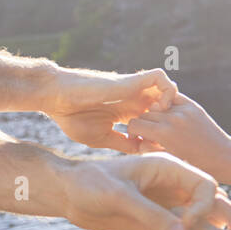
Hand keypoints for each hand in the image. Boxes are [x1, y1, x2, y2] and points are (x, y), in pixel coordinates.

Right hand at [47, 67, 176, 152]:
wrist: (58, 98)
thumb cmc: (72, 117)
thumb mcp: (101, 137)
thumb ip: (122, 144)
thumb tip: (141, 152)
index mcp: (127, 113)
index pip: (155, 120)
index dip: (162, 133)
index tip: (161, 150)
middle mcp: (134, 100)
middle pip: (166, 106)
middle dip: (172, 120)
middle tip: (169, 137)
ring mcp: (134, 90)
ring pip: (169, 89)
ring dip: (171, 105)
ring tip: (162, 122)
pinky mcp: (131, 81)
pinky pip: (161, 78)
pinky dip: (166, 91)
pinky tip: (156, 110)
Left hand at [62, 153, 216, 229]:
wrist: (69, 193)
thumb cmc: (90, 183)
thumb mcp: (118, 196)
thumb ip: (149, 213)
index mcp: (167, 167)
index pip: (206, 185)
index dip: (204, 206)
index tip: (186, 225)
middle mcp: (171, 185)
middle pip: (206, 204)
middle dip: (205, 224)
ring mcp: (165, 204)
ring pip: (195, 222)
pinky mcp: (156, 221)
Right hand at [125, 91, 230, 179]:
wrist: (225, 158)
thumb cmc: (195, 166)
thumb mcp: (168, 160)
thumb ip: (148, 148)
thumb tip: (138, 139)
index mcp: (163, 133)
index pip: (134, 124)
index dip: (132, 133)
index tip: (137, 139)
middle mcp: (172, 118)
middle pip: (144, 114)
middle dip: (143, 124)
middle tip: (148, 135)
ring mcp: (183, 110)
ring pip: (156, 107)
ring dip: (155, 116)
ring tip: (161, 128)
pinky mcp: (192, 106)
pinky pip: (171, 100)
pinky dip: (167, 106)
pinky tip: (170, 117)